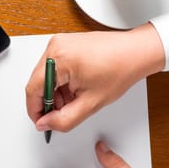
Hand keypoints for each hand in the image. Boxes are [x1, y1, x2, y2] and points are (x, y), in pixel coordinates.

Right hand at [25, 24, 164, 131]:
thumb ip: (63, 119)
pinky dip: (60, 82)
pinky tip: (75, 88)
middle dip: (48, 102)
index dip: (35, 110)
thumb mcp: (90, 103)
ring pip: (45, 76)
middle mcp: (55, 46)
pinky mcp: (65, 44)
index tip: (41, 122)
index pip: (33, 89)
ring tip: (74, 99)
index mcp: (59, 58)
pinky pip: (53, 67)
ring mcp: (59, 43)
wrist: (136, 52)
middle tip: (61, 114)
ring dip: (55, 92)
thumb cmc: (120, 69)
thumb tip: (45, 124)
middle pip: (37, 82)